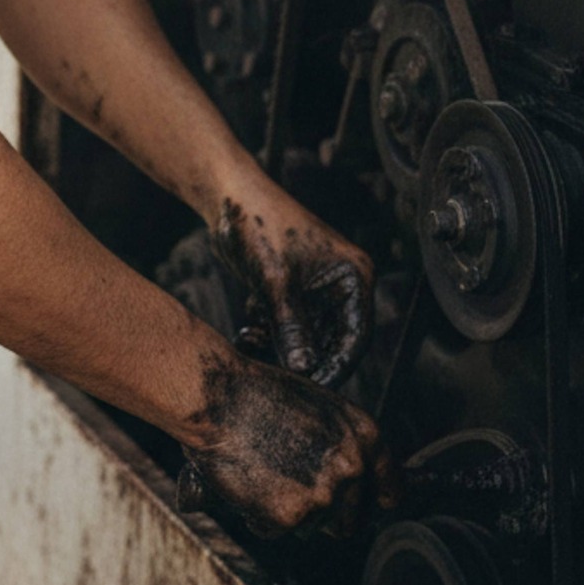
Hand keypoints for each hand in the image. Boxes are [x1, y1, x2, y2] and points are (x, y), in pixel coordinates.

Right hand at [180, 354, 398, 538]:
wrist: (218, 396)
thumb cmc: (259, 394)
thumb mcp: (320, 407)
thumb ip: (345, 442)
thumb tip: (355, 474)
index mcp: (365, 437)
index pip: (391, 488)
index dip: (375, 502)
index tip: (367, 509)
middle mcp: (352, 468)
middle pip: (351, 522)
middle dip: (325, 516)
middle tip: (293, 491)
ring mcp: (323, 495)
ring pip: (311, 529)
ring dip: (289, 515)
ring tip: (263, 476)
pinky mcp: (289, 515)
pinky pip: (273, 531)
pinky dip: (257, 517)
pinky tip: (247, 484)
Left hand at [211, 189, 372, 385]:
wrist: (226, 195)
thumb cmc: (258, 225)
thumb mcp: (276, 283)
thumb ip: (292, 329)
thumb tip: (306, 371)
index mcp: (353, 277)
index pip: (356, 336)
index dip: (337, 366)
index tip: (312, 389)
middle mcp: (340, 285)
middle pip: (331, 341)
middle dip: (303, 358)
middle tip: (277, 378)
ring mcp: (314, 289)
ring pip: (306, 337)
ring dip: (280, 347)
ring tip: (251, 343)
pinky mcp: (290, 291)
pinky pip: (286, 327)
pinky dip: (268, 334)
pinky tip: (246, 333)